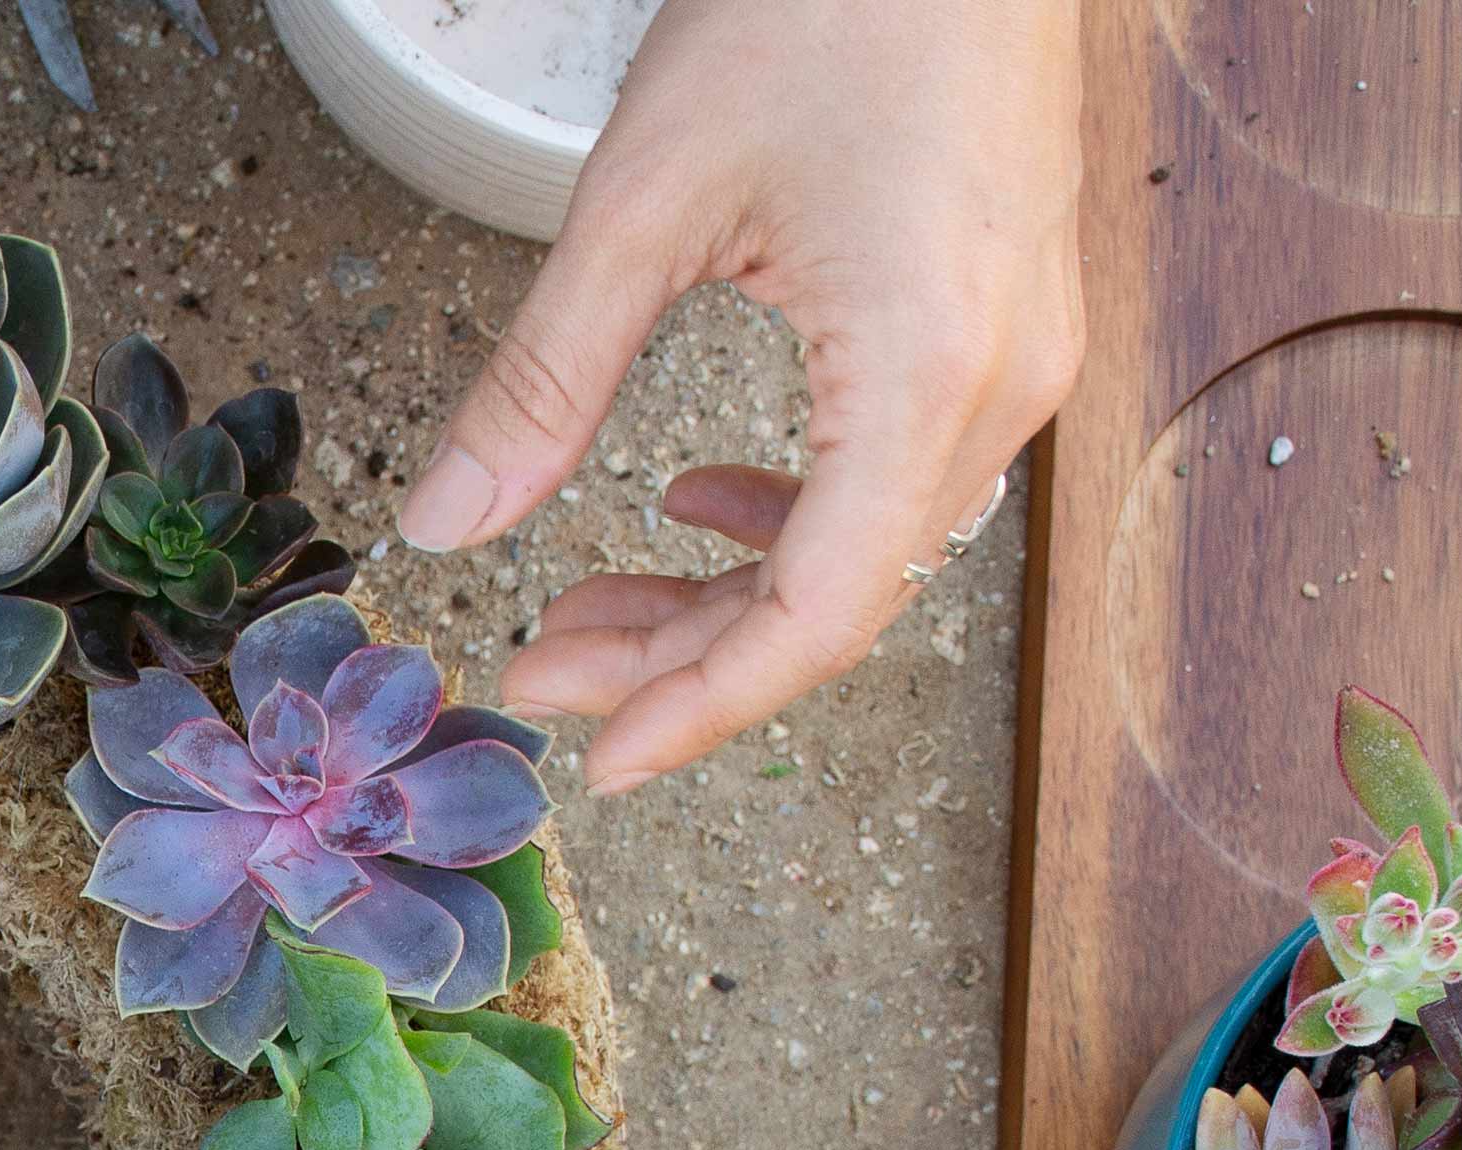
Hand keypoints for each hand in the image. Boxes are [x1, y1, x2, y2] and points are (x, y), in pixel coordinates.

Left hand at [393, 0, 1084, 793]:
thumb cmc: (829, 1)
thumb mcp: (644, 198)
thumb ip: (541, 380)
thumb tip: (444, 526)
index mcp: (925, 373)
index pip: (815, 618)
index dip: (700, 711)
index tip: (595, 762)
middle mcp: (1002, 386)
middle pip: (834, 600)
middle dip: (677, 657)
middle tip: (538, 672)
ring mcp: (1018, 355)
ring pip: (861, 548)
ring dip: (719, 594)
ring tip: (583, 606)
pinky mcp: (1001, 321)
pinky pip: (896, 477)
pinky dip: (784, 516)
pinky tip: (689, 500)